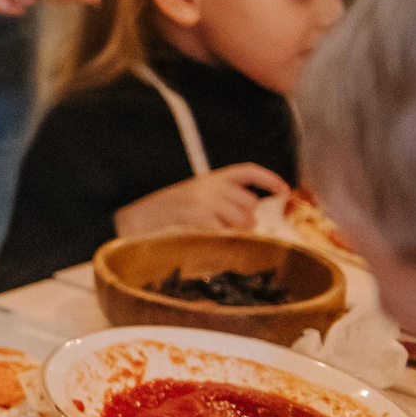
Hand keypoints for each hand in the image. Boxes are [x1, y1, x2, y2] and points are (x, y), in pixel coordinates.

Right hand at [113, 162, 291, 238]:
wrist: (130, 216)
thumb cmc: (159, 212)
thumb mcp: (189, 198)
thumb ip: (216, 202)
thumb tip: (246, 222)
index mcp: (208, 177)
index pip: (246, 171)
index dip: (268, 179)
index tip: (284, 190)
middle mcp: (209, 185)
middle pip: (249, 204)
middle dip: (247, 221)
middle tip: (232, 233)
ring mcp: (204, 200)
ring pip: (242, 220)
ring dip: (236, 234)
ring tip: (218, 239)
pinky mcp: (197, 216)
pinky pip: (224, 232)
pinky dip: (223, 241)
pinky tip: (213, 245)